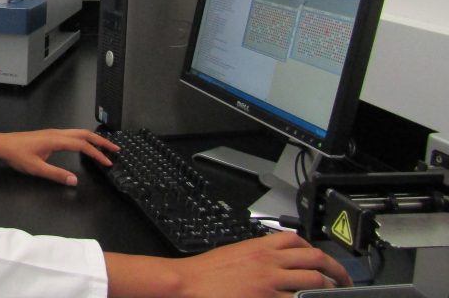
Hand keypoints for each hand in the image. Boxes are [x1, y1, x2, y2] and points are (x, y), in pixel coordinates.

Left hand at [0, 128, 118, 185]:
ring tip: (105, 146)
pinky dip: (84, 138)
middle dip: (101, 141)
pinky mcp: (50, 135)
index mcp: (56, 140)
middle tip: (116, 149)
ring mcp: (53, 132)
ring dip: (93, 139)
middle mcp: (57, 133)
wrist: (1, 144)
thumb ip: (56, 174)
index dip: (97, 154)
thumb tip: (74, 180)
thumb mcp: (36, 168)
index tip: (108, 162)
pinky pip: (72, 134)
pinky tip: (85, 144)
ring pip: (79, 132)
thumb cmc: (17, 156)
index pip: (82, 145)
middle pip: (84, 134)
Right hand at [104, 231, 351, 297]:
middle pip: (314, 260)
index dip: (315, 250)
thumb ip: (257, 255)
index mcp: (260, 247)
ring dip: (329, 288)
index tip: (322, 260)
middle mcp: (269, 261)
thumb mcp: (235, 253)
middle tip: (344, 281)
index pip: (297, 240)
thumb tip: (274, 261)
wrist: (188, 282)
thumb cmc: (207, 272)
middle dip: (335, 270)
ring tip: (333, 294)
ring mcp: (270, 282)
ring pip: (313, 281)